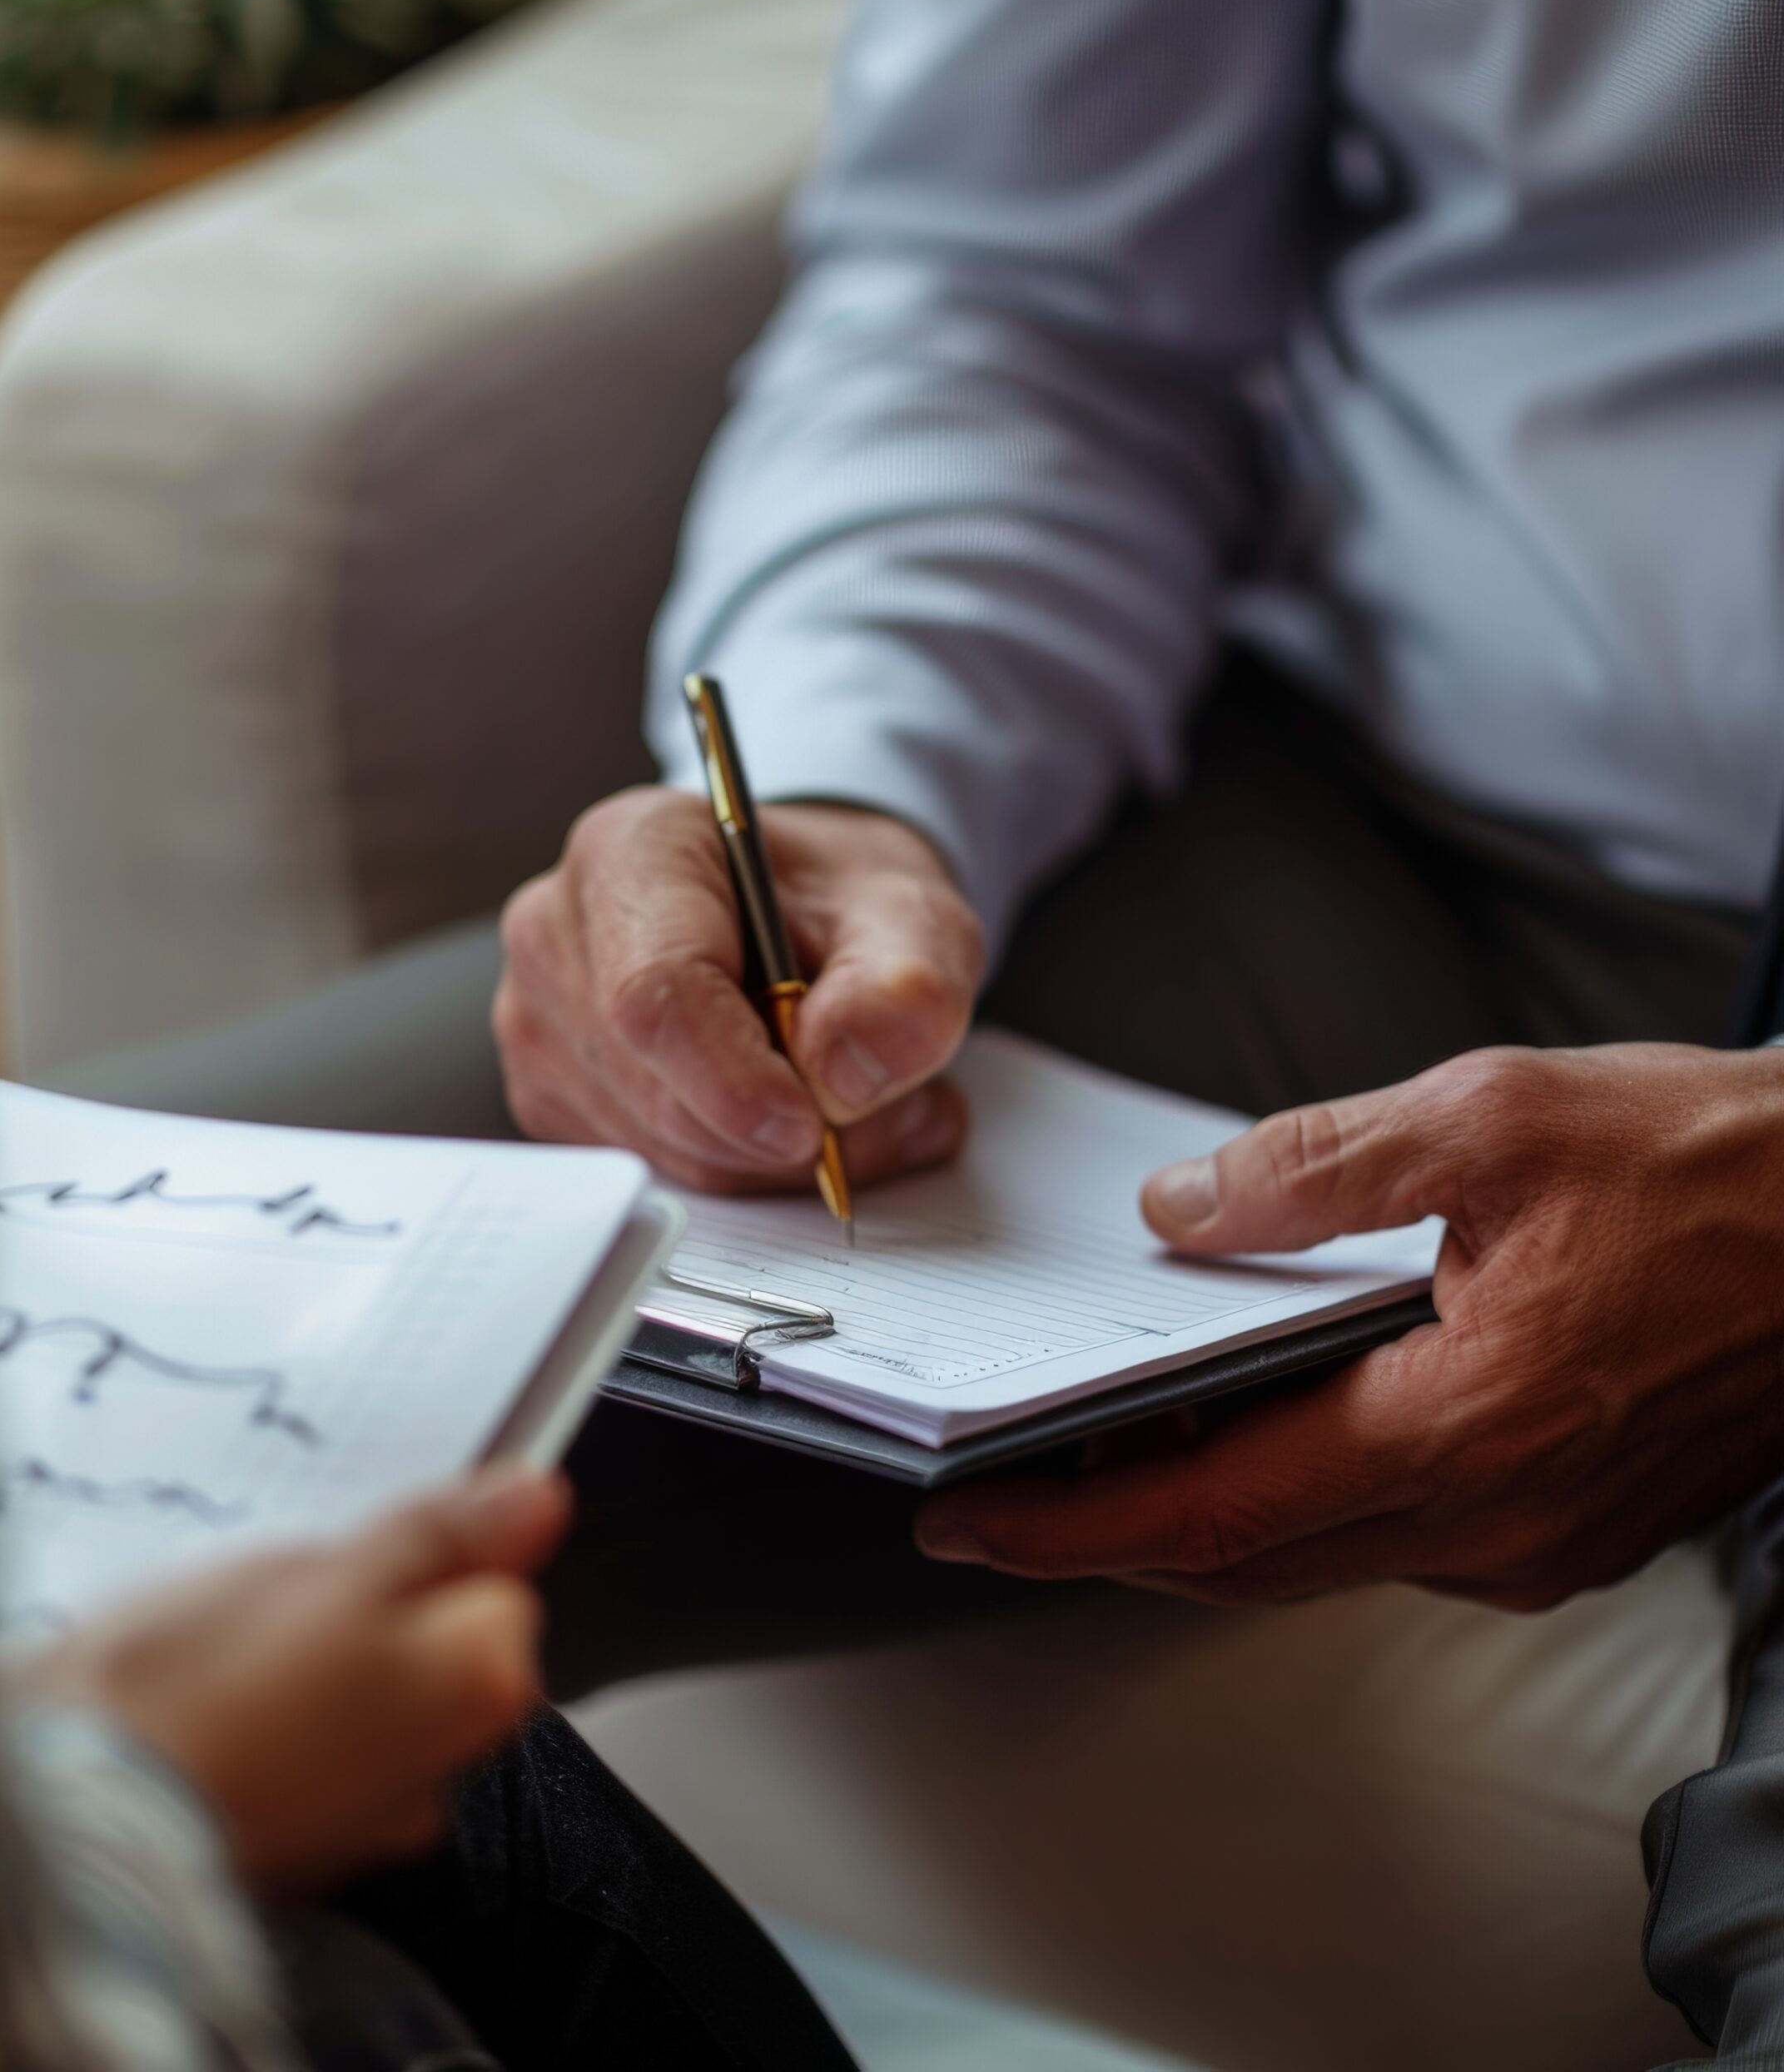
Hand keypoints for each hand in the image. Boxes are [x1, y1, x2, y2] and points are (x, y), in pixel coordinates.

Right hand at [15, 1466, 569, 1890]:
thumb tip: (538, 1500)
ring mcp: (369, 1813)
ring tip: (228, 1640)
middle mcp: (444, 1765)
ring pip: (367, 1688)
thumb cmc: (197, 1691)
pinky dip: (273, 1715)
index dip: (426, 1548)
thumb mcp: (330, 1570)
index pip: (498, 1579)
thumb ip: (444, 1536)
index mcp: (479, 1685)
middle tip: (283, 1585)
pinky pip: (308, 1744)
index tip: (361, 1539)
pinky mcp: (294, 1839)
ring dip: (317, 1657)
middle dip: (374, 1600)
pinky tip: (209, 1697)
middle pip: (436, 1638)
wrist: (69, 1822)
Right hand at [495, 788, 982, 1192]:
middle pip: (657, 1086)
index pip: (654, 996)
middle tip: (892, 1107)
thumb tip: (844, 1077)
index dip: (736, 1082)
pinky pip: (650, 1166)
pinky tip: (783, 1110)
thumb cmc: (835, 901)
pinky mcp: (552, 1093)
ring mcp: (542, 1019)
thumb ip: (903, 988)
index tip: (813, 1126)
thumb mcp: (913, 917)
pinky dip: (738, 1165)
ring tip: (855, 1098)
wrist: (800, 915)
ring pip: (660, 1144)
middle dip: (778, 1129)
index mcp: (630, 853)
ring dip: (771, 1155)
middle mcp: (558, 933)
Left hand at [918, 1044, 1783, 1610]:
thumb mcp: (1491, 1116)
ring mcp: (1538, 1536)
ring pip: (1315, 1556)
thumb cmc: (1713, 1168)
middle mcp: (1496, 1518)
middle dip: (1103, 1538)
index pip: (1213, 1511)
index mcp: (1463, 1429)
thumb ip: (1312, 1168)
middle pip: (1246, 1558)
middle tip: (994, 1500)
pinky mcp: (1568, 1521)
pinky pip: (1389, 1534)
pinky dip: (1294, 1499)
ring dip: (1197, 1520)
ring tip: (1092, 1458)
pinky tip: (1248, 1433)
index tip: (965, 1523)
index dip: (1070, 1528)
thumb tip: (1181, 1213)